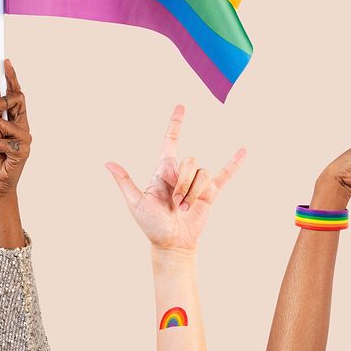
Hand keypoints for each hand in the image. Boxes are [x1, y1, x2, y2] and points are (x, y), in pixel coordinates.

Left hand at [0, 59, 31, 202]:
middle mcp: (22, 126)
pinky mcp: (23, 151)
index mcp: (13, 121)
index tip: (6, 62)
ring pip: (8, 121)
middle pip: (18, 100)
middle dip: (3, 101)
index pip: (15, 95)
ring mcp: (25, 139)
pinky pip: (4, 140)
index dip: (11, 78)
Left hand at [105, 105, 245, 251]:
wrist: (171, 243)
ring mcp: (197, 183)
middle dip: (184, 183)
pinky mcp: (210, 193)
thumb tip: (108, 163)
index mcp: (163, 171)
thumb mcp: (136, 203)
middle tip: (176, 202)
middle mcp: (181, 173)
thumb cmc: (151, 225)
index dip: (176, 124)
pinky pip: (225, 174)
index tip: (181, 106)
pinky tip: (243, 151)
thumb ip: (125, 181)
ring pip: (203, 173)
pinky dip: (235, 163)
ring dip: (194, 192)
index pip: (170, 141)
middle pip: (190, 162)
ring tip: (185, 208)